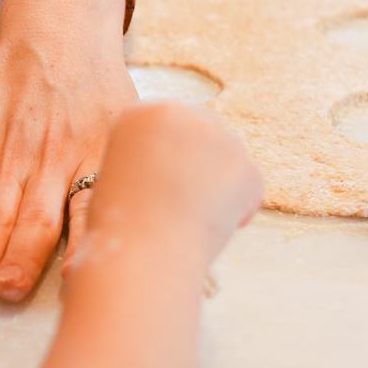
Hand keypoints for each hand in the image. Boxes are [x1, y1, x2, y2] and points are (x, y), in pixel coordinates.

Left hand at [0, 0, 136, 300]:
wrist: (64, 32)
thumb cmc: (6, 84)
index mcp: (9, 160)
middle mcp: (51, 162)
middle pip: (38, 220)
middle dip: (23, 259)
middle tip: (8, 291)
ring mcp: (94, 157)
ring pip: (89, 210)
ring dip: (81, 248)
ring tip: (77, 285)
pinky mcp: (127, 150)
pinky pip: (132, 192)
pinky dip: (132, 221)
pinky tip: (134, 252)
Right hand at [87, 102, 260, 266]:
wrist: (141, 255)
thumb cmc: (118, 225)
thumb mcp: (118, 174)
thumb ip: (148, 156)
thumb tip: (175, 165)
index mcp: (143, 112)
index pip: (169, 124)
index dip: (167, 155)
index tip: (159, 182)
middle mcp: (184, 113)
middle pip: (202, 131)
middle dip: (198, 162)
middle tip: (182, 201)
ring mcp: (220, 137)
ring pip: (227, 158)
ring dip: (217, 184)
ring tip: (190, 219)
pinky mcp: (248, 167)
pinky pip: (249, 185)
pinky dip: (238, 208)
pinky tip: (212, 227)